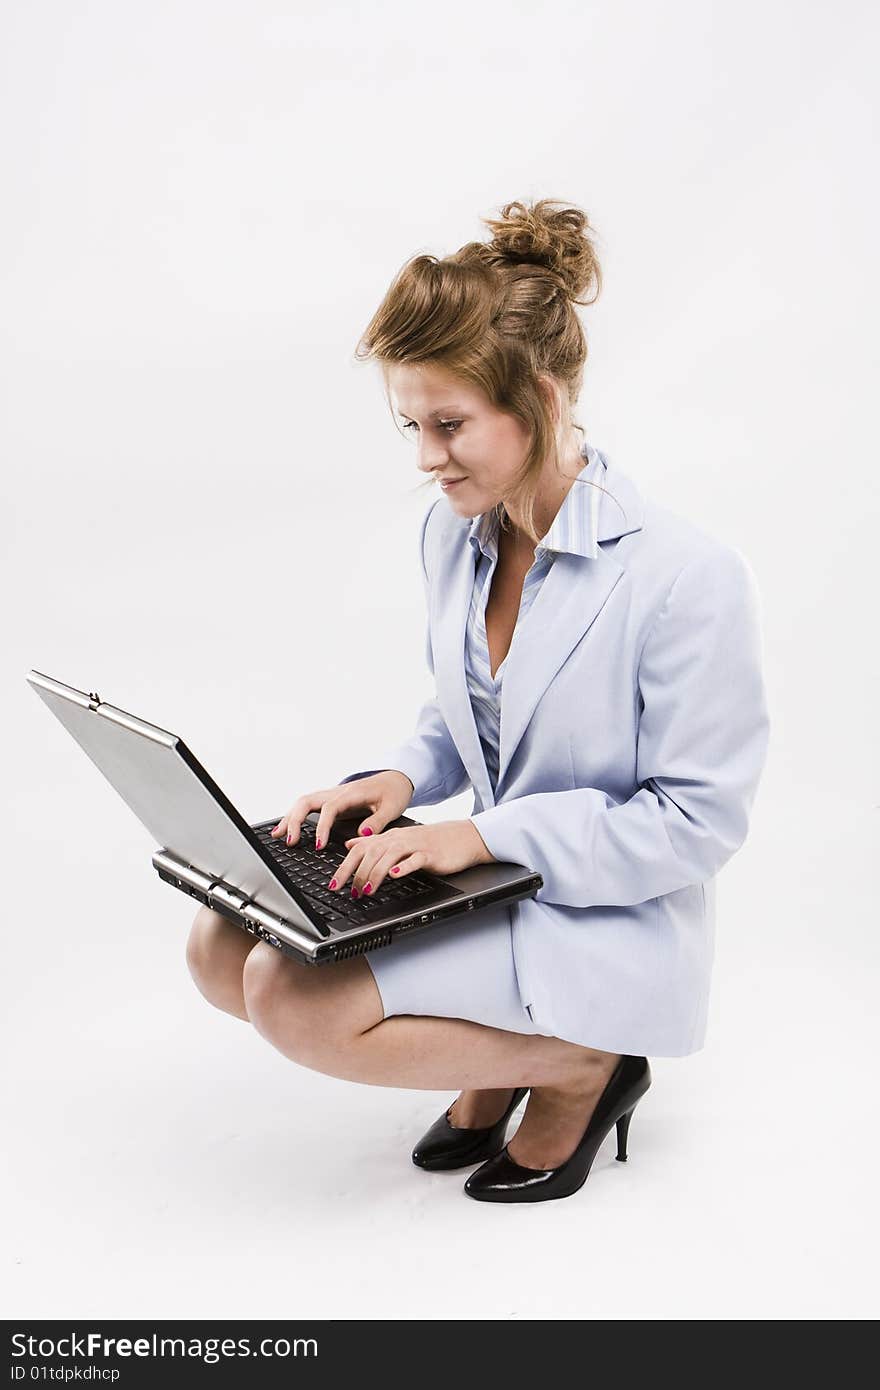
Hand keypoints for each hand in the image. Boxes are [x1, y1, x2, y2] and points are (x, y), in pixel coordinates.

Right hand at [270, 770, 413, 849]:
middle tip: (291, 842)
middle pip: (307, 801)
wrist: (395, 779)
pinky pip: (307, 806)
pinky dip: (294, 816)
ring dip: (289, 818)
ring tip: (277, 836)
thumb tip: (362, 833)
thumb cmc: (393, 793)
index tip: (319, 845)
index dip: (322, 827)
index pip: (329, 809)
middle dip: (295, 820)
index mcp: (351, 794)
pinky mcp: (330, 801)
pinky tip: (285, 829)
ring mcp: (331, 796)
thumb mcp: (392, 808)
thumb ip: (378, 821)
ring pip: (303, 802)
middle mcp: (337, 792)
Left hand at [327, 820, 494, 898]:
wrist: (462, 837)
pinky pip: (415, 859)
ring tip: (366, 890)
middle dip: (355, 874)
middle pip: (370, 854)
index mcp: (388, 838)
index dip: (344, 867)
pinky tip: (395, 875)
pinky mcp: (430, 854)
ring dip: (375, 874)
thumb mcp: (398, 840)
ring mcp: (414, 845)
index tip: (334, 885)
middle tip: (348, 892)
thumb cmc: (430, 842)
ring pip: (388, 857)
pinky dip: (403, 867)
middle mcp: (398, 839)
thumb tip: (349, 845)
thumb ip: (373, 842)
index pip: (359, 849)